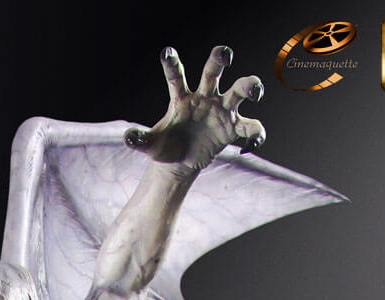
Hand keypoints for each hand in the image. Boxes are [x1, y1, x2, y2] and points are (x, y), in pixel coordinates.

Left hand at [126, 45, 264, 171]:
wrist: (179, 162)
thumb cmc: (165, 147)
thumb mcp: (152, 145)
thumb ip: (141, 140)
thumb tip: (128, 137)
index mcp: (182, 98)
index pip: (177, 77)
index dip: (172, 64)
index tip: (166, 52)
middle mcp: (204, 97)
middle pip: (214, 71)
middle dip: (220, 59)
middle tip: (225, 55)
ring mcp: (221, 110)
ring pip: (240, 90)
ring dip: (250, 86)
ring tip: (254, 93)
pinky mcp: (232, 128)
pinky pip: (251, 127)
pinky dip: (256, 134)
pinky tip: (249, 146)